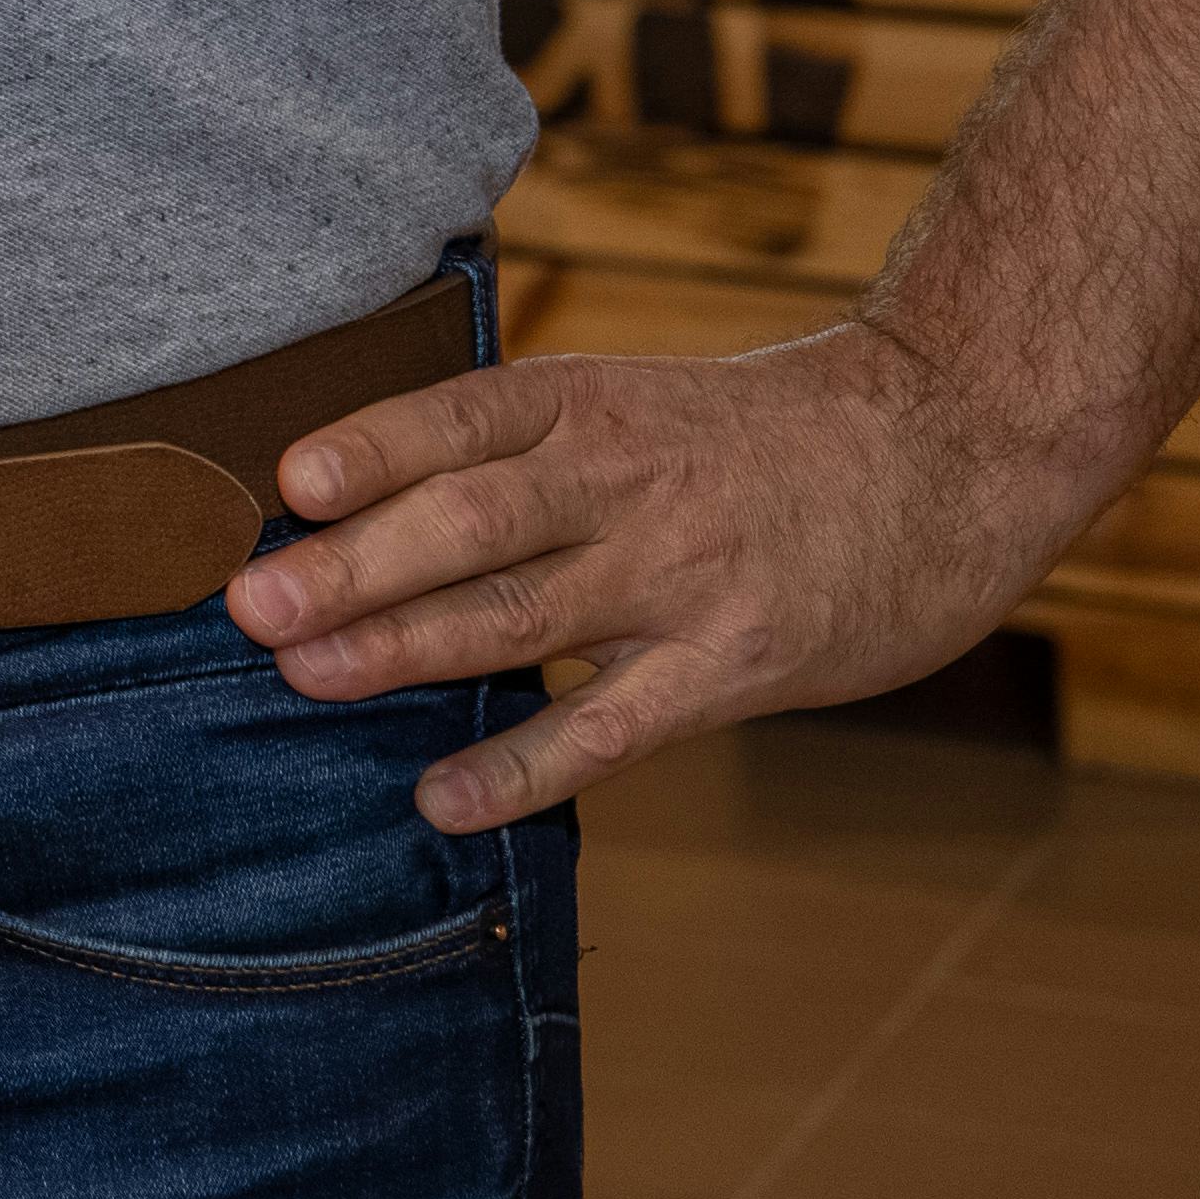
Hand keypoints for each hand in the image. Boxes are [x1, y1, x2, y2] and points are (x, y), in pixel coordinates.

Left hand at [229, 323, 1115, 831]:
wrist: (950, 445)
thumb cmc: (758, 436)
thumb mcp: (637, 402)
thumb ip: (519, 452)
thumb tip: (356, 504)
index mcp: (592, 404)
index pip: (463, 420)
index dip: (372, 448)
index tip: (286, 482)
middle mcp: (625, 485)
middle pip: (472, 523)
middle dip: (354, 567)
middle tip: (249, 605)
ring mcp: (681, 577)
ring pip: (523, 615)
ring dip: (406, 649)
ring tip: (305, 675)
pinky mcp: (735, 665)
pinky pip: (613, 728)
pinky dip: (524, 767)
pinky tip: (444, 796)